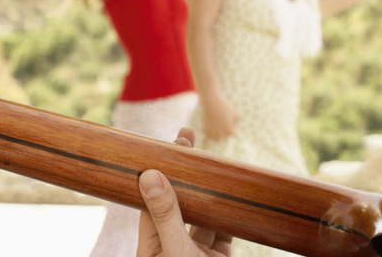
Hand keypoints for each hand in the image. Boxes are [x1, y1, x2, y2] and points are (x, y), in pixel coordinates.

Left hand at [137, 128, 232, 256]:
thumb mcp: (177, 250)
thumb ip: (166, 216)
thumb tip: (150, 176)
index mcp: (153, 249)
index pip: (152, 204)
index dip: (158, 173)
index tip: (165, 146)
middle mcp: (173, 248)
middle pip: (177, 202)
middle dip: (184, 172)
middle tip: (187, 135)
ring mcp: (197, 253)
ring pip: (202, 215)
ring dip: (209, 190)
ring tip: (212, 160)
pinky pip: (224, 230)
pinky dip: (230, 212)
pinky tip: (232, 190)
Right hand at [203, 94, 239, 142]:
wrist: (211, 102)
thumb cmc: (225, 106)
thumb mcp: (236, 112)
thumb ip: (238, 119)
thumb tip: (237, 123)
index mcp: (230, 130)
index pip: (235, 134)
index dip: (235, 128)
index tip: (232, 121)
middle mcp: (222, 134)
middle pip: (226, 137)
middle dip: (226, 131)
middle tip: (223, 121)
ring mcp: (213, 134)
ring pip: (218, 140)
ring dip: (219, 136)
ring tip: (218, 127)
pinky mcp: (207, 132)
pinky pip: (206, 142)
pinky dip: (206, 146)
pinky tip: (206, 149)